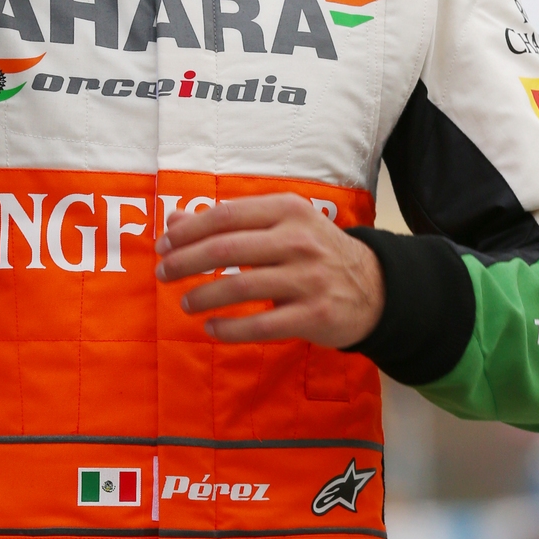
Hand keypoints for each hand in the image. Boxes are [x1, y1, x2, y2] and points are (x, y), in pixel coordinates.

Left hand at [155, 194, 384, 347]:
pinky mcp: (313, 315)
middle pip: (225, 249)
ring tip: (185, 303)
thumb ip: (228, 221)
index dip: (187, 232)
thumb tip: (173, 221)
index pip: (224, 216)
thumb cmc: (316, 252)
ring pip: (240, 286)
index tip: (163, 246)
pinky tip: (212, 328)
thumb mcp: (280, 225)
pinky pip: (260, 325)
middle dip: (185, 262)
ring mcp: (307, 278)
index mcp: (287, 209)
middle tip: (164, 274)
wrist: (375, 287)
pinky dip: (229, 329)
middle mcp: (298, 240)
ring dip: (203, 297)